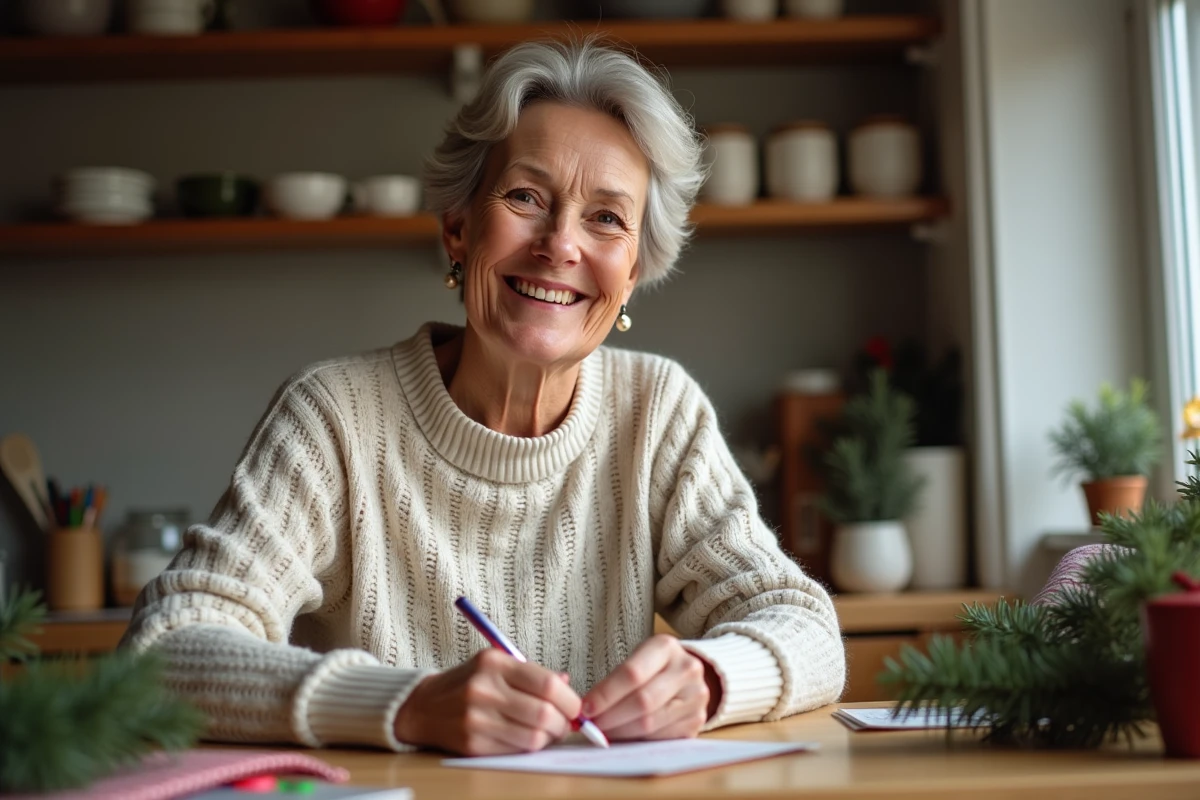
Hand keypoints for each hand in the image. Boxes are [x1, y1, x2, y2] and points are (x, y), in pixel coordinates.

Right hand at [394, 649, 582, 755]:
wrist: (424, 706)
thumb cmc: (469, 683)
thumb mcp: (497, 665)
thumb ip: (532, 673)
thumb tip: (567, 684)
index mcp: (494, 663)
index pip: (547, 684)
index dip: (570, 700)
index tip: (575, 707)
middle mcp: (485, 689)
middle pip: (544, 713)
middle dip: (563, 723)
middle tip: (565, 723)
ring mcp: (477, 719)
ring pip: (533, 737)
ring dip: (549, 738)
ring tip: (548, 732)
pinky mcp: (473, 743)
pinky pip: (516, 751)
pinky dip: (529, 747)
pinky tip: (528, 739)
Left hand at [582, 634, 721, 740]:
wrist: (687, 672)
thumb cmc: (652, 665)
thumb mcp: (637, 658)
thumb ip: (615, 679)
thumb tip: (586, 709)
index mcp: (666, 647)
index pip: (631, 673)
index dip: (605, 694)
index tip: (585, 708)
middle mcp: (686, 669)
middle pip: (642, 701)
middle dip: (611, 717)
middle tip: (591, 725)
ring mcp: (696, 697)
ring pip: (651, 723)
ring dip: (621, 732)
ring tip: (604, 732)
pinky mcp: (697, 721)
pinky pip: (660, 737)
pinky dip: (637, 740)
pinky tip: (624, 736)